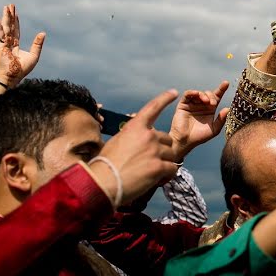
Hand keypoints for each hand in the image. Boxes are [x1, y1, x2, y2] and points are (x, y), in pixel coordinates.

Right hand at [0, 4, 44, 86]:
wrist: (13, 76)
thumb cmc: (23, 69)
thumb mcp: (34, 55)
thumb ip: (38, 44)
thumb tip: (42, 33)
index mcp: (16, 45)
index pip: (16, 31)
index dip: (16, 22)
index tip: (16, 14)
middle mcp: (9, 42)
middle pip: (10, 26)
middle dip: (10, 16)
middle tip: (10, 5)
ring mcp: (4, 42)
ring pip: (6, 26)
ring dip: (6, 16)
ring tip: (6, 6)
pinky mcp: (0, 44)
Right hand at [94, 90, 180, 204]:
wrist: (102, 183)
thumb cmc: (105, 165)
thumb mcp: (116, 143)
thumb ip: (131, 138)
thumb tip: (139, 140)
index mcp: (135, 127)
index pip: (153, 108)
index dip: (164, 99)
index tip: (174, 92)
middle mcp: (147, 136)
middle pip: (166, 139)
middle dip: (161, 150)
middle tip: (148, 162)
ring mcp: (154, 151)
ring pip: (171, 154)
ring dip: (164, 163)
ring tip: (149, 173)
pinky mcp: (159, 167)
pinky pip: (172, 169)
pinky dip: (166, 175)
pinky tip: (155, 180)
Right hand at [169, 81, 229, 161]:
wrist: (185, 142)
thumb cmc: (199, 137)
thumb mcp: (214, 129)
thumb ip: (221, 120)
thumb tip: (228, 109)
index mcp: (210, 110)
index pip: (217, 97)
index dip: (221, 89)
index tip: (226, 83)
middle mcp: (201, 105)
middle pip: (208, 94)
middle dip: (212, 96)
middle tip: (213, 104)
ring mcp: (192, 104)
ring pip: (199, 93)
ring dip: (204, 95)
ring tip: (206, 101)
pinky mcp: (183, 105)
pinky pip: (187, 94)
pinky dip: (193, 92)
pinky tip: (197, 95)